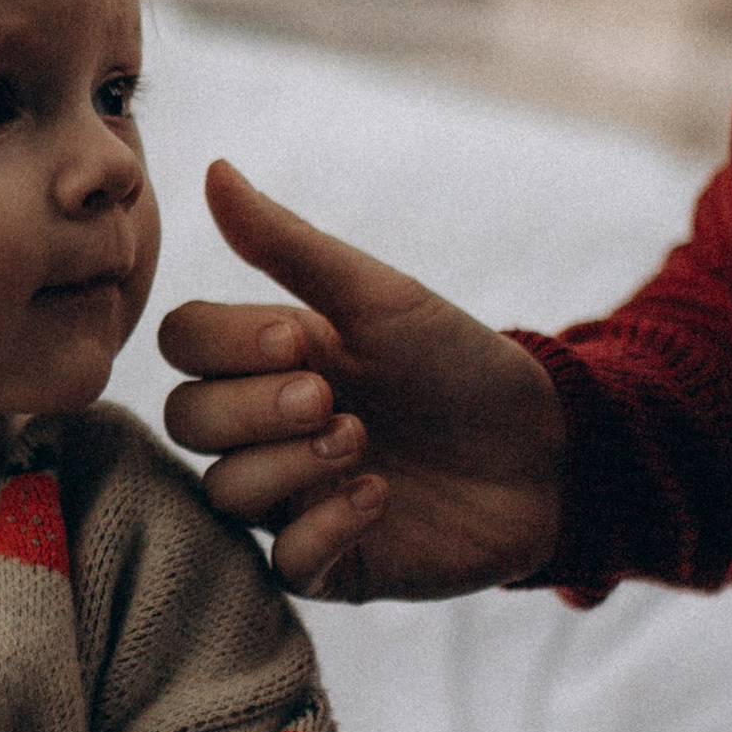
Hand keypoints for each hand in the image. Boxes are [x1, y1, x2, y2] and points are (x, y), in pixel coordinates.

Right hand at [157, 160, 565, 599]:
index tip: (297, 339)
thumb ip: (289, 245)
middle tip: (328, 396)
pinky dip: (320, 527)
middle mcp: (266, 429)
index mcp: (269, 358)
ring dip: (285, 464)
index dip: (221, 345)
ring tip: (360, 441)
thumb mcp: (379, 297)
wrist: (549, 447)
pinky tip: (377, 497)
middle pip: (186, 422)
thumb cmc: (460, 363)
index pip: (181, 346)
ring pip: (223, 491)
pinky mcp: (333, 563)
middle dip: (250, 408)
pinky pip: (281, 562)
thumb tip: (214, 168)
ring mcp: (293, 497)